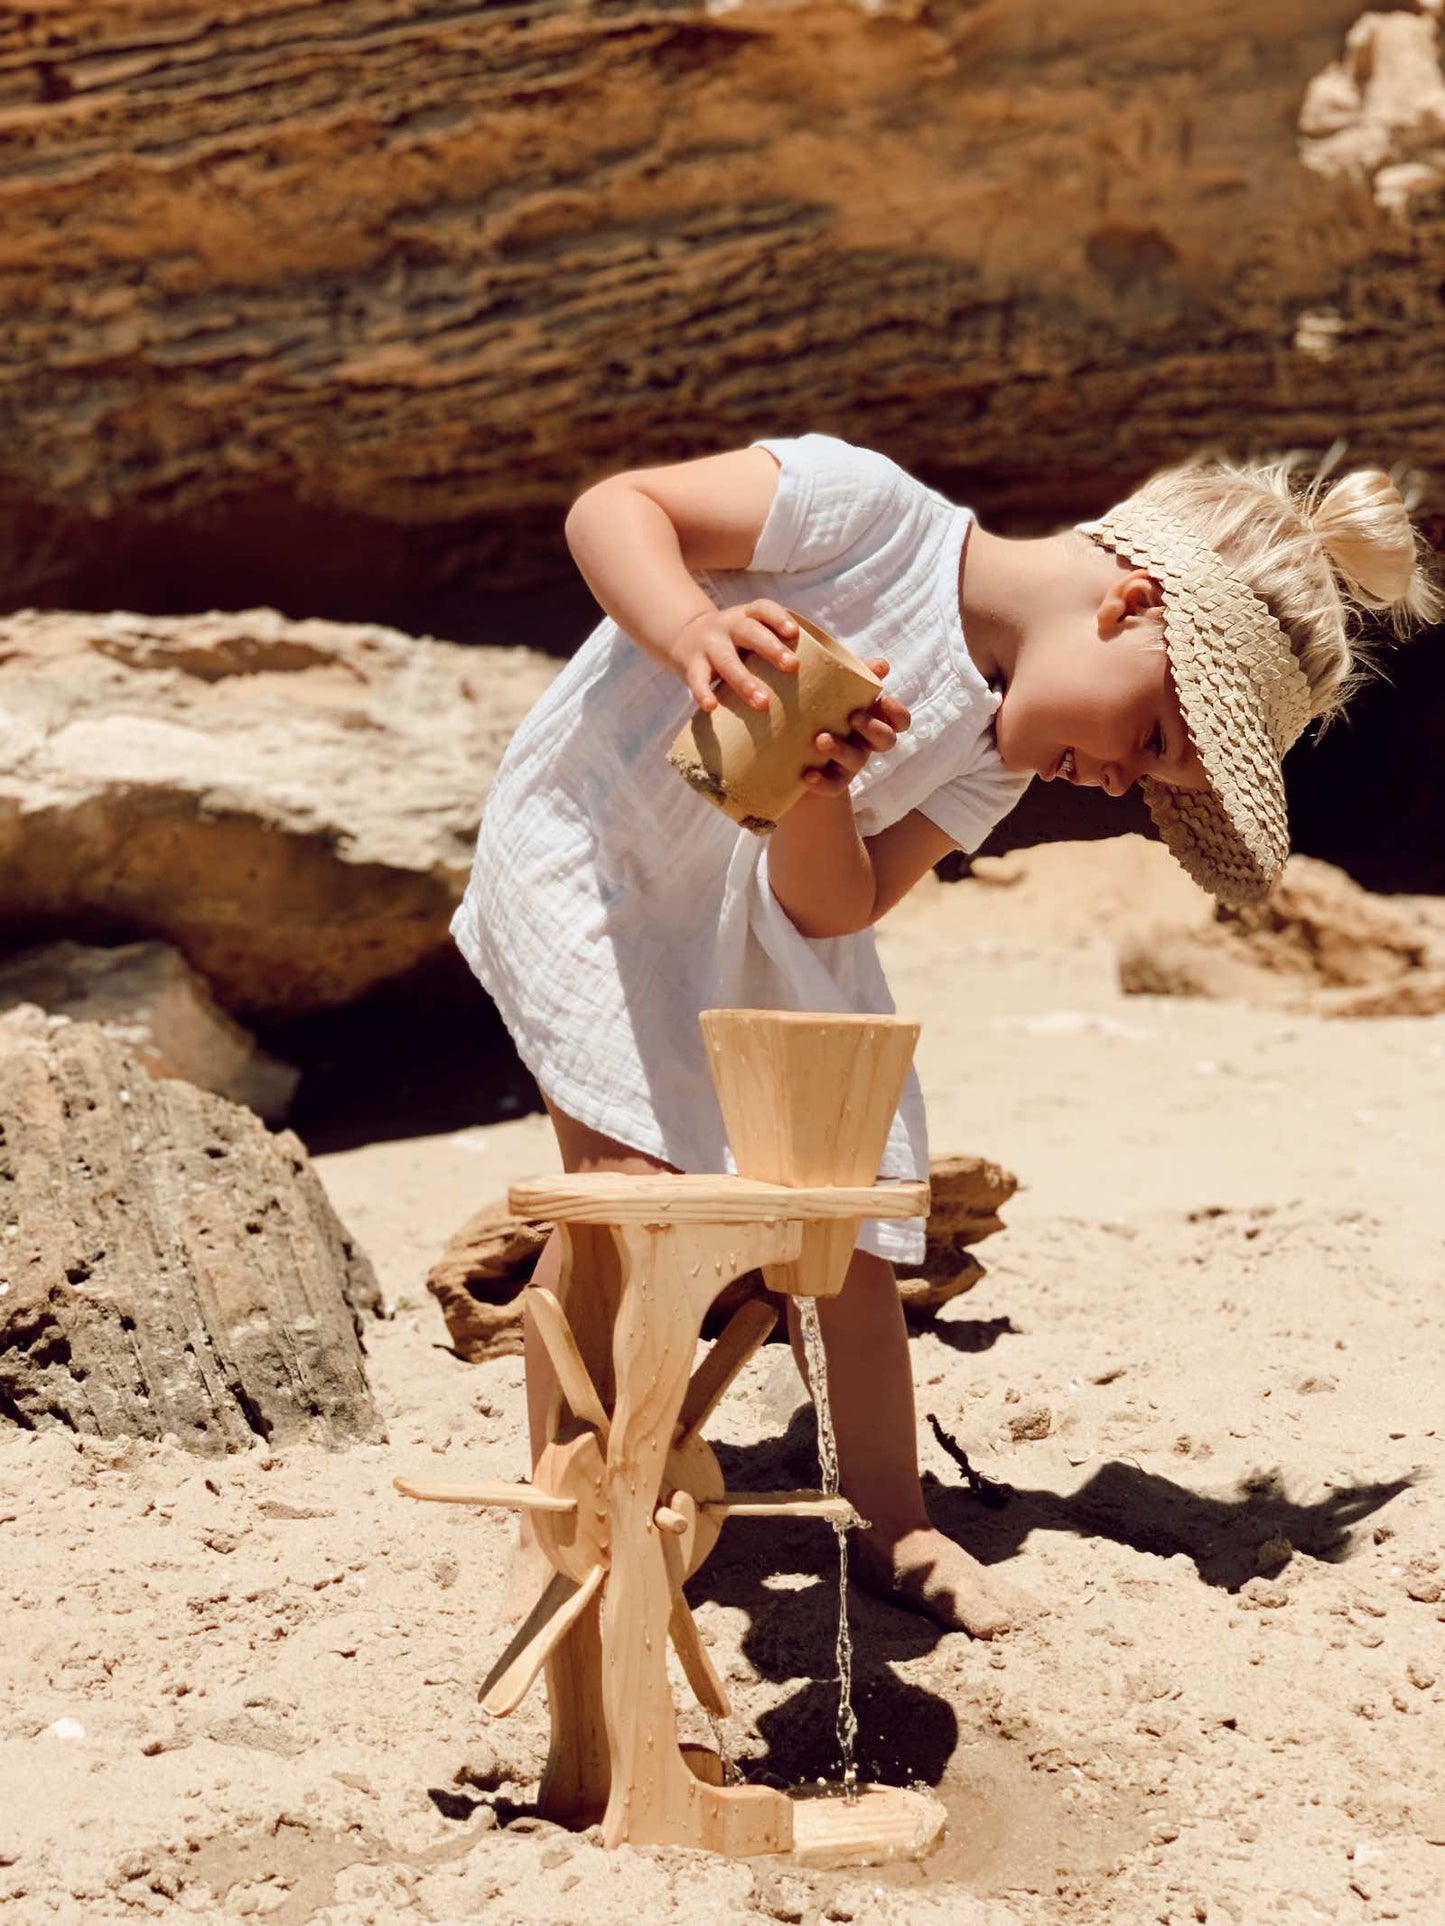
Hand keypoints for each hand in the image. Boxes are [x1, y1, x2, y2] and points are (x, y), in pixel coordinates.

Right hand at [669, 600, 799, 711]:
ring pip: (726, 660)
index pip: (763, 608)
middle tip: (792, 666)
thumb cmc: (733, 641)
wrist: (685, 636)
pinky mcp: (691, 666)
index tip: (793, 632)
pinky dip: (702, 692)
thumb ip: (772, 643)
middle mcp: (727, 626)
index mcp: (745, 616)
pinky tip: (711, 706)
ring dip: (744, 681)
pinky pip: (697, 679)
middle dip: (770, 648)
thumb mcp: (749, 631)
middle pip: (748, 632)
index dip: (778, 617)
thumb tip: (818, 674)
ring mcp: (708, 646)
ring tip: (762, 703)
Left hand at [800, 658, 910, 798]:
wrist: (789, 749)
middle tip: (853, 716)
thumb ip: (856, 676)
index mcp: (871, 718)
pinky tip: (807, 774)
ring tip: (820, 739)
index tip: (882, 700)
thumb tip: (882, 664)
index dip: (897, 713)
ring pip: (857, 761)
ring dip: (841, 750)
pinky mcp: (831, 782)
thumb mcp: (833, 689)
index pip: (899, 720)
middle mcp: (865, 742)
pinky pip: (833, 786)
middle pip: (886, 741)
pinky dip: (821, 781)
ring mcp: (850, 764)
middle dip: (873, 728)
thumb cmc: (817, 709)